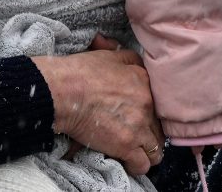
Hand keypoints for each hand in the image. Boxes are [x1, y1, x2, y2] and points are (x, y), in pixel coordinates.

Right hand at [33, 41, 164, 175]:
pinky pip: (143, 164)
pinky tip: (127, 161)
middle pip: (159, 126)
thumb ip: (128, 59)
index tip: (140, 114)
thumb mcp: (108, 56)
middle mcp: (147, 104)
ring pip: (156, 149)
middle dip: (149, 131)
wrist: (62, 91)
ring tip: (134, 150)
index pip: (159, 101)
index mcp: (143, 81)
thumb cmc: (79, 73)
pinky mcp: (126, 145)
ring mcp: (138, 126)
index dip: (149, 109)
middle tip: (135, 133)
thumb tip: (135, 62)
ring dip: (146, 150)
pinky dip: (137, 165)